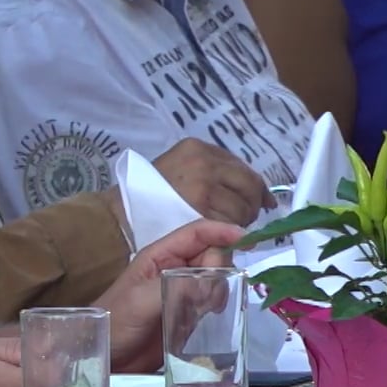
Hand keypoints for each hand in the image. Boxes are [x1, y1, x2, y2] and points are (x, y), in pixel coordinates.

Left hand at [93, 219, 244, 371]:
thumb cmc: (114, 322)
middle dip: (220, 268)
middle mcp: (174, 268)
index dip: (221, 231)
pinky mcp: (189, 313)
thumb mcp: (140, 300)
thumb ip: (175, 287)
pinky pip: (214, 301)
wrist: (106, 358)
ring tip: (204, 309)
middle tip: (206, 294)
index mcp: (160, 256)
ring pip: (218, 278)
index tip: (247, 239)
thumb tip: (211, 283)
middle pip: (214, 254)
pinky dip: (218, 305)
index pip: (197, 233)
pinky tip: (208, 317)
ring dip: (219, 290)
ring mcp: (183, 291)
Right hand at [152, 138, 270, 226]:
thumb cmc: (147, 196)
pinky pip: (230, 224)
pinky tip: (220, 237)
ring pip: (243, 207)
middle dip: (253, 205)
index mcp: (197, 148)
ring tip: (228, 229)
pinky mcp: (201, 211)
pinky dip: (230, 234)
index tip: (264, 200)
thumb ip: (210, 172)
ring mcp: (204, 187)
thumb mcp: (178, 168)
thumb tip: (253, 191)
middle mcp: (204, 163)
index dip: (257, 187)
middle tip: (247, 219)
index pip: (243, 167)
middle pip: (249, 185)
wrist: (122, 215)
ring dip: (241, 222)